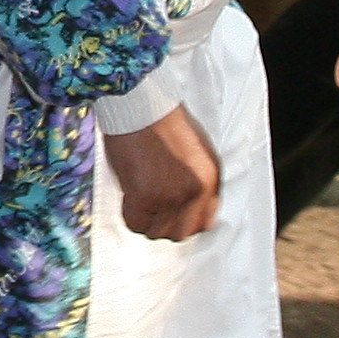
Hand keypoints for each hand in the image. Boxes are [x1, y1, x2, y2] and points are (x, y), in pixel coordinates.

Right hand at [102, 106, 221, 240]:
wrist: (139, 105)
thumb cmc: (161, 120)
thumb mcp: (195, 152)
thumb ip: (197, 181)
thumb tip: (186, 208)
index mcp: (210, 179)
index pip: (205, 223)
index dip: (185, 222)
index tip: (172, 217)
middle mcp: (195, 191)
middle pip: (182, 233)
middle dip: (165, 225)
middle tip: (152, 209)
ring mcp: (171, 197)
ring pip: (156, 232)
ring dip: (145, 219)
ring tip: (138, 198)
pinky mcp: (145, 197)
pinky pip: (136, 224)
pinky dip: (129, 214)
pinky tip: (128, 195)